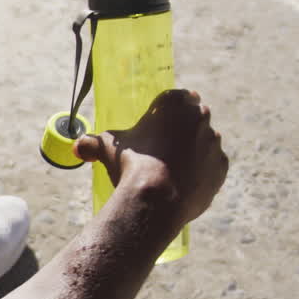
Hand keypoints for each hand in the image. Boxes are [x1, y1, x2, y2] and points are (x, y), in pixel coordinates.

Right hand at [73, 89, 227, 227]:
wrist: (157, 201)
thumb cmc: (132, 166)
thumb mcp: (107, 149)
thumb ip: (92, 143)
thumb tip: (77, 148)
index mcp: (176, 104)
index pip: (176, 97)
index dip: (166, 110)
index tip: (157, 123)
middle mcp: (201, 118)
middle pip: (194, 117)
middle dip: (182, 129)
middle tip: (162, 147)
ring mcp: (214, 144)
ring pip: (204, 142)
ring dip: (193, 150)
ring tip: (170, 169)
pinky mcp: (221, 168)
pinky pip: (211, 167)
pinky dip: (201, 172)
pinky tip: (182, 183)